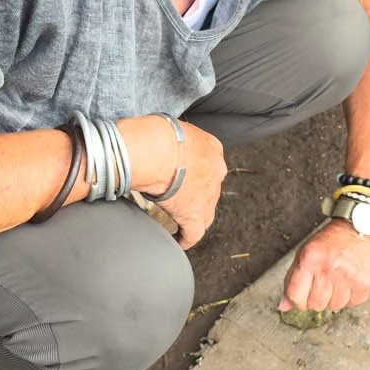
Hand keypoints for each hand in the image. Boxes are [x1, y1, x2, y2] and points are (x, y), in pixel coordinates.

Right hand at [122, 114, 225, 249]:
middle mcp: (216, 170)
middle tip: (180, 197)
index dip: (196, 173)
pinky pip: (193, 232)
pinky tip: (178, 240)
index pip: (208, 164)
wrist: (154, 149)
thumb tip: (155, 141)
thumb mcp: (170, 128)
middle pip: (210, 188)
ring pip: (206, 211)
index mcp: (211, 148)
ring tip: (179, 221)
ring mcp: (208, 194)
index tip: (185, 177)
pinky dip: (186, 238)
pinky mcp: (195, 214)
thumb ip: (171, 139)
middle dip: (197, 194)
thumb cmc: (156, 133)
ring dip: (194, 216)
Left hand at [279, 220, 369, 312]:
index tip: (301, 300)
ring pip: (334, 307)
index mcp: (310, 259)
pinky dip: (351, 297)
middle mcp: (328, 268)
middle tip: (323, 285)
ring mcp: (348, 277)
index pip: (295, 295)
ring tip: (339, 280)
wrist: (363, 226)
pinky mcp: (364, 283)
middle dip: (317, 299)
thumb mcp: (306, 252)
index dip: (297, 302)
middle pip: (315, 305)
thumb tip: (284, 306)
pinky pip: (352, 304)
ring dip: (335, 298)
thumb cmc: (334, 239)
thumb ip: (293, 278)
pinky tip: (351, 281)